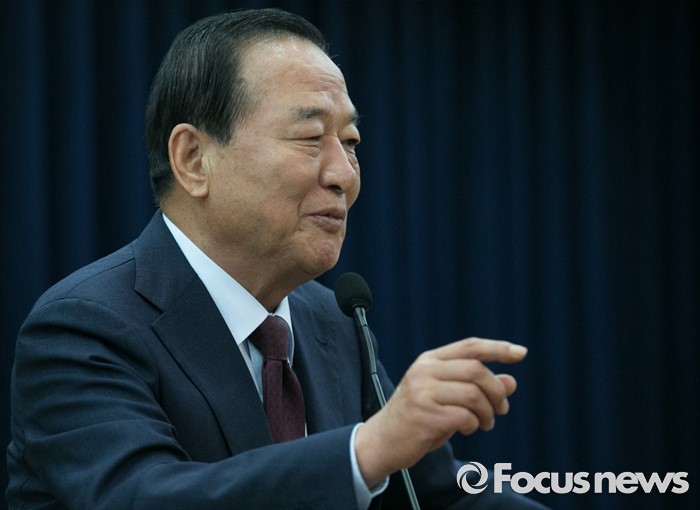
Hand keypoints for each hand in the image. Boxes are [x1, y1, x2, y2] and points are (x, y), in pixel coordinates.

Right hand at [354, 337, 527, 486]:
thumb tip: (511, 382)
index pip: (470, 346)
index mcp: (430, 360)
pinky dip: (474, 424)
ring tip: (485, 423)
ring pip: (473, 394)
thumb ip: (477, 387)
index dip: (498, 348)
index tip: (521, 353)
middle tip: (502, 409)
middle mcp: (425, 371)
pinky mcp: (425, 415)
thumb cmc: (419, 416)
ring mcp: (423, 392)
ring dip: (488, 412)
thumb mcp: (447, 396)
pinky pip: (464, 416)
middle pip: (476, 370)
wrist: (384, 440)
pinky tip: (469, 429)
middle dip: (496, 391)